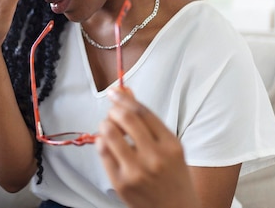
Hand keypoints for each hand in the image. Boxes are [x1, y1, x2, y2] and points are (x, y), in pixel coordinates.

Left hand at [97, 88, 199, 207]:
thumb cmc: (173, 178)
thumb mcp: (169, 147)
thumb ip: (148, 121)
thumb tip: (126, 92)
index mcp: (171, 145)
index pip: (142, 112)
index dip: (125, 97)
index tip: (115, 92)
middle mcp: (155, 157)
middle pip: (126, 118)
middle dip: (114, 110)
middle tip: (113, 112)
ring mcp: (137, 171)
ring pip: (110, 133)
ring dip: (105, 124)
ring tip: (109, 128)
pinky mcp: (121, 183)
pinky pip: (103, 151)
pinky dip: (101, 142)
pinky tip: (107, 144)